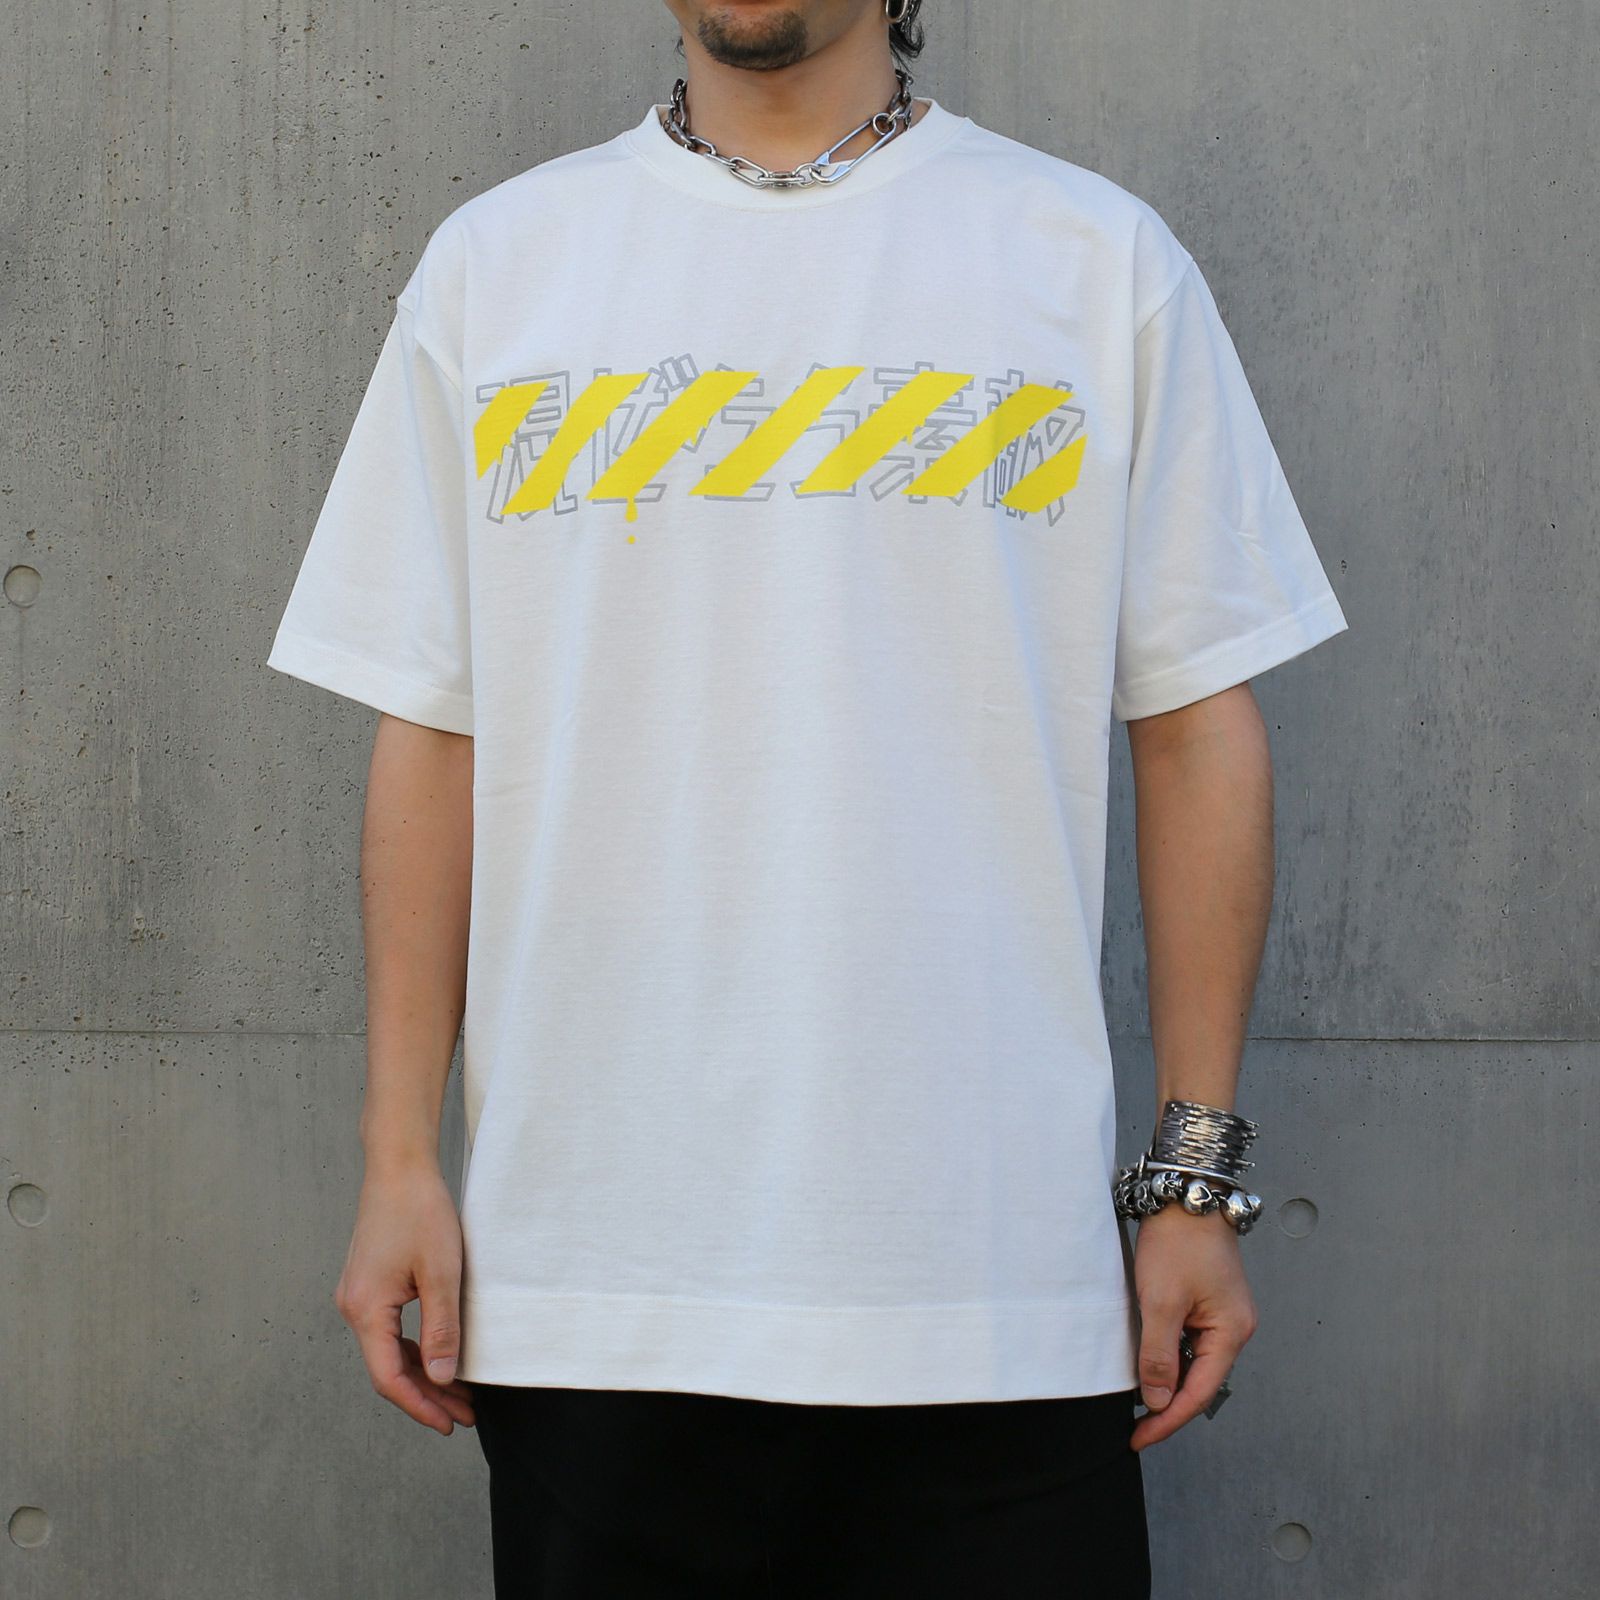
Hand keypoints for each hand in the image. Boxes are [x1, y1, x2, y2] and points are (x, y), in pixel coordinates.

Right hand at [333, 1160, 477, 1435]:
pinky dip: (414, 1348)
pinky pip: (389, 1330)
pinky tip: (439, 1356)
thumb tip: (445, 1377)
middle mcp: (353, 1307)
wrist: (398, 1166)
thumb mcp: (441, 1271)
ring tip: (459, 1393)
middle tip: (464, 1415)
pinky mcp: (369, 1284)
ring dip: (422, 1373)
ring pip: (389, 1350)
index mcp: (366, 1309)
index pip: (389, 1377)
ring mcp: (358, 1296)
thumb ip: (442, 1327)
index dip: (420, 1405)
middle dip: (426, 1395)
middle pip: (388, 1368)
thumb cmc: (420, 1211)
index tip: (449, 1424)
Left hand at [1129, 1202, 1257, 1450]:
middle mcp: (1234, 1328)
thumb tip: (1158, 1401)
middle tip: (1135, 1426)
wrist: (1186, 1194)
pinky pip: (1190, 1341)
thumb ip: (1159, 1356)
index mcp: (1231, 1333)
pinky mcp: (1208, 1301)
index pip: (1198, 1394)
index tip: (1139, 1438)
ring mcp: (1222, 1314)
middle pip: (1199, 1381)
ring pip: (1193, 1362)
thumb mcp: (1161, 1302)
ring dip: (1168, 1380)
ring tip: (1137, 1399)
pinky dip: (1170, 1355)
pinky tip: (1149, 1361)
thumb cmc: (1178, 1242)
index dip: (1168, 1420)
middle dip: (1168, 1405)